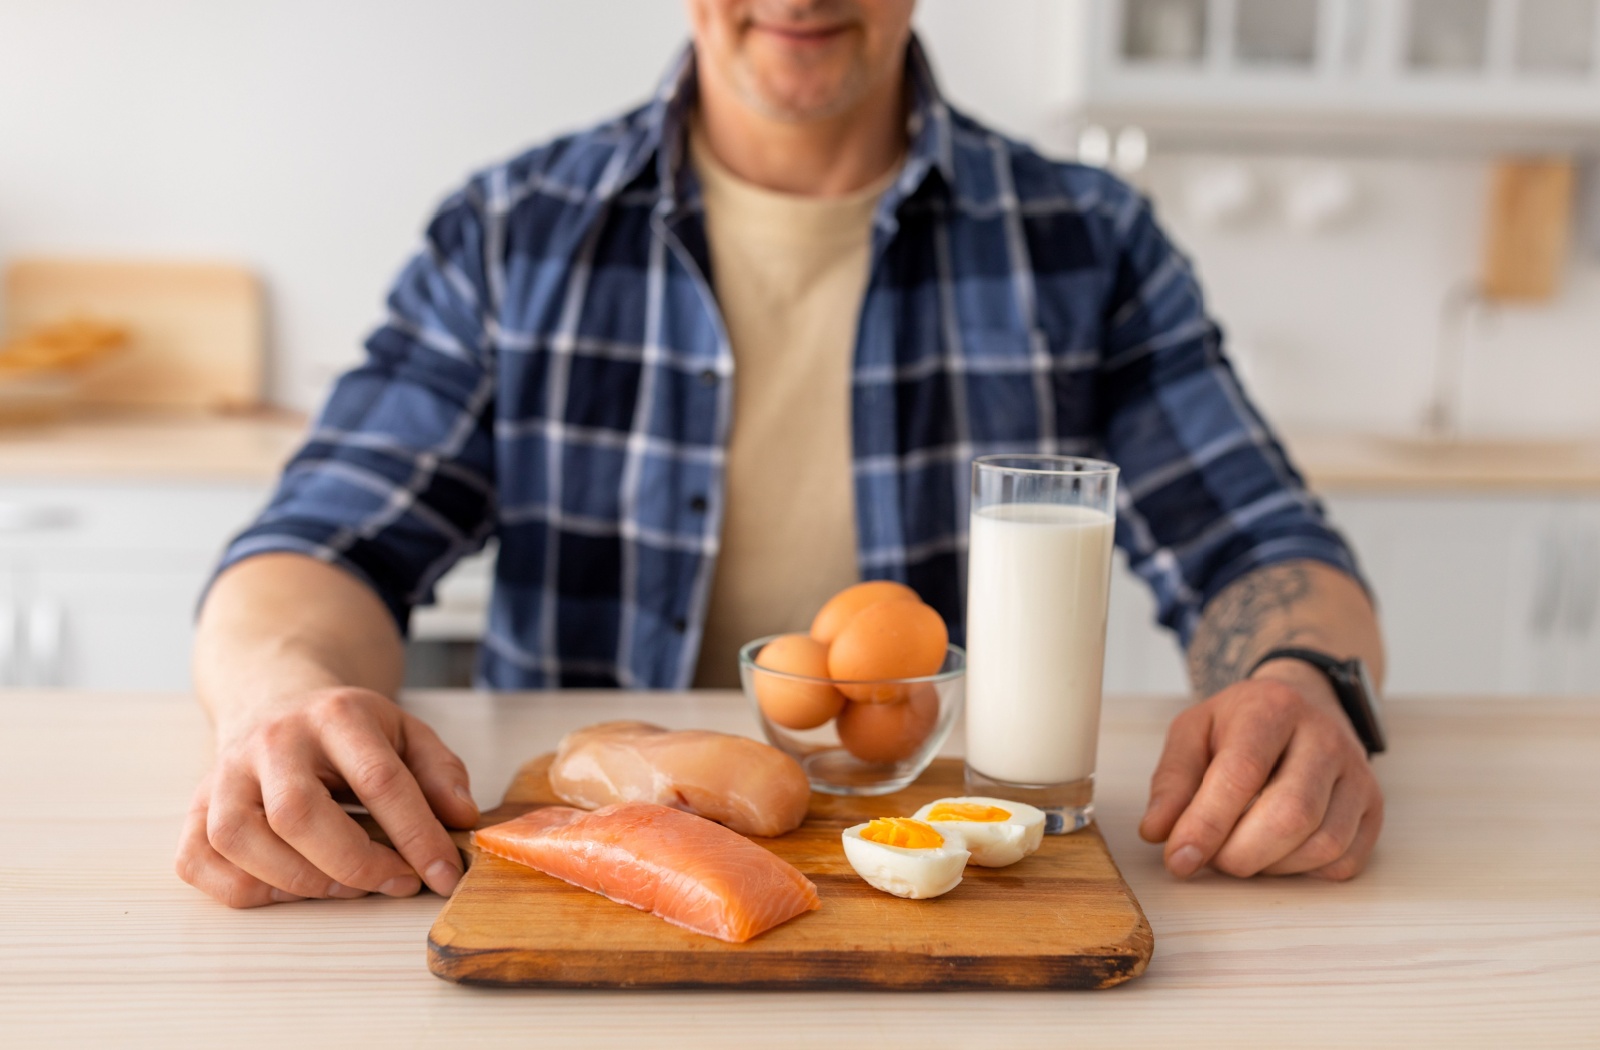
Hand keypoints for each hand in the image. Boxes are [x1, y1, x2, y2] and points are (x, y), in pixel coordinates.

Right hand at [175, 687, 478, 907]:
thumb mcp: (405, 731)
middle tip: (394, 882)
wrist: (276, 700)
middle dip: (354, 864)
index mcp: (334, 716)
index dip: (417, 835)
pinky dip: (247, 890)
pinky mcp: (196, 808)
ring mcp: (224, 775)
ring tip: (346, 885)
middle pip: (297, 814)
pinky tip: (291, 887)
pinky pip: (201, 862)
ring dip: (300, 882)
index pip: (379, 780)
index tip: (444, 874)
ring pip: (241, 840)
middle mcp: (271, 742)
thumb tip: (461, 818)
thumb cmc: (348, 732)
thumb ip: (440, 771)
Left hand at [1138, 668, 1382, 880]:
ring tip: (1240, 850)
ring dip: (1270, 866)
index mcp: (1272, 708)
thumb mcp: (1193, 732)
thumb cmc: (1241, 723)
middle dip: (1240, 854)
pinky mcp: (1374, 807)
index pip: (1241, 773)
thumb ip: (1172, 781)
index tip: (1179, 859)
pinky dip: (1303, 871)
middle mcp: (1325, 737)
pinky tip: (1277, 852)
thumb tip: (1158, 833)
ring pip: (1322, 843)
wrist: (1304, 703)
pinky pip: (1344, 860)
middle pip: (1290, 815)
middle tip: (1211, 858)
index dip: (1207, 824)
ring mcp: (1357, 773)